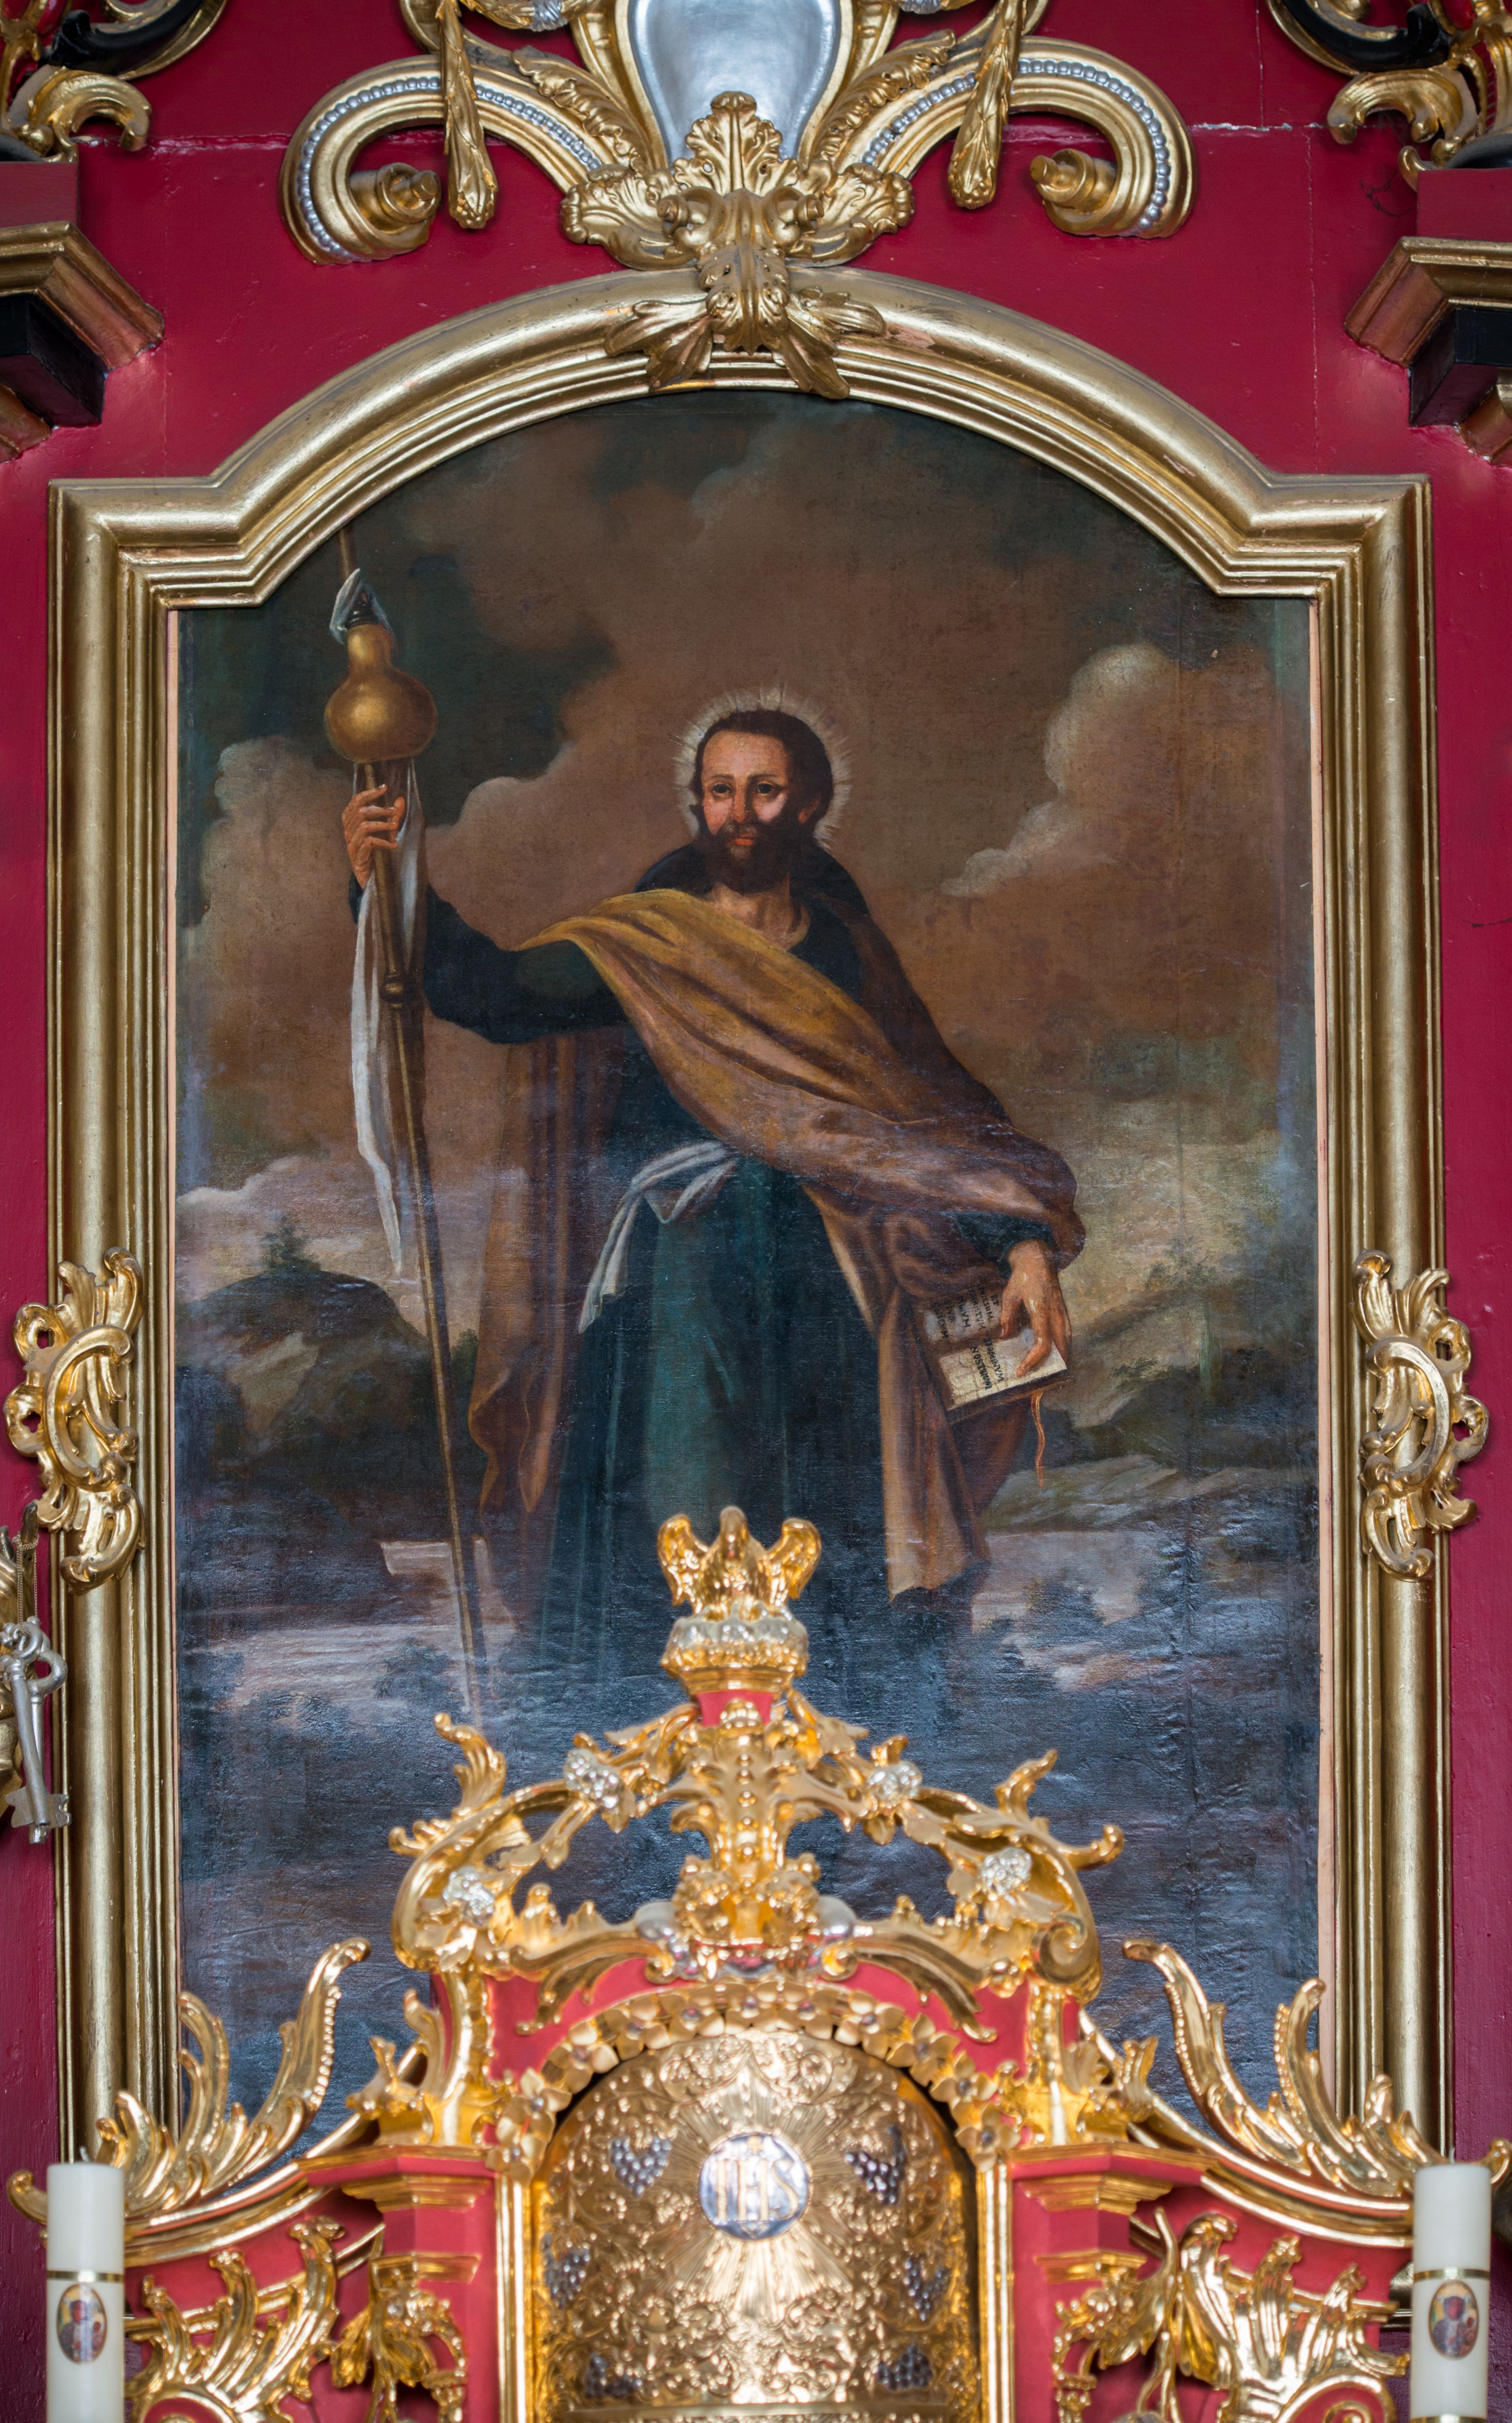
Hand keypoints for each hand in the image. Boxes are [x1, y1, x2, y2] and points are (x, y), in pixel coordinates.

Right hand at [343, 784, 404, 886]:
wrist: (373, 881)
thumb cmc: (378, 854)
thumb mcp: (387, 833)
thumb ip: (393, 817)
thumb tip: (400, 799)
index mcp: (351, 823)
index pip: (355, 802)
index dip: (368, 793)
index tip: (384, 788)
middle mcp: (348, 832)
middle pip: (360, 812)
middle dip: (379, 809)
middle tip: (394, 812)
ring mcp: (351, 846)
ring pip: (364, 826)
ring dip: (382, 824)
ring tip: (395, 827)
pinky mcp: (356, 858)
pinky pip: (369, 843)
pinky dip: (384, 842)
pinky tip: (394, 846)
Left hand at [999, 1239, 1070, 1374]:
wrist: (1038, 1258)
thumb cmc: (1022, 1277)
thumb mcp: (1008, 1296)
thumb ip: (1007, 1317)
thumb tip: (1005, 1337)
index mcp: (1042, 1311)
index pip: (1042, 1343)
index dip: (1033, 1360)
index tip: (1021, 1371)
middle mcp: (1056, 1314)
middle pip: (1061, 1348)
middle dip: (1052, 1367)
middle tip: (1041, 1381)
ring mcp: (1063, 1313)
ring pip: (1068, 1342)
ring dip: (1062, 1359)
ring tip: (1053, 1373)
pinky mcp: (1065, 1311)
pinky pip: (1068, 1334)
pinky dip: (1065, 1347)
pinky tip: (1060, 1355)